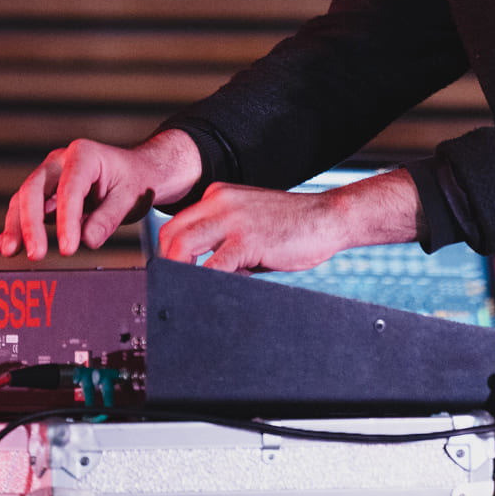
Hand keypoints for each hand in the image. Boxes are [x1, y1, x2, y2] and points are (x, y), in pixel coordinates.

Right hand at [0, 129, 201, 260]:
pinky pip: (24, 209)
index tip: (68, 248)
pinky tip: (3, 245)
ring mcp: (48, 176)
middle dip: (31, 223)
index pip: (69, 188)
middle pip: (34, 188)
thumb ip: (109, 218)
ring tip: (10, 251)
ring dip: (16, 226)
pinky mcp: (44, 194)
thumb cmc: (133, 181)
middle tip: (36, 253)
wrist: (134, 173)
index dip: (66, 219)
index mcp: (83, 154)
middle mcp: (59, 161)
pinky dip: (14, 227)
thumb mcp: (130, 197)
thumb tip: (87, 241)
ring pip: (23, 199)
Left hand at [156, 168, 420, 273]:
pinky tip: (211, 298)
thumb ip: (223, 243)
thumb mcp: (249, 226)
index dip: (167, 256)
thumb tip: (199, 278)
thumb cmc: (291, 226)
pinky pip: (213, 265)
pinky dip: (204, 284)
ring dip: (178, 276)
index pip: (177, 225)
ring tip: (184, 299)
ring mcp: (232, 218)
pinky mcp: (248, 238)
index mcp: (217, 196)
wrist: (328, 216)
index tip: (168, 280)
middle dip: (166, 267)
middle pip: (171, 234)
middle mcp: (219, 201)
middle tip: (172, 294)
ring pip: (183, 247)